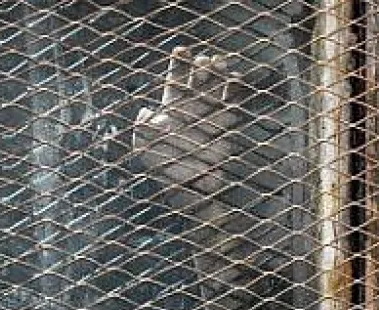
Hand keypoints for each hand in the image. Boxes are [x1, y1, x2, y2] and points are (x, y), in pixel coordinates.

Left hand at [132, 47, 249, 200]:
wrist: (184, 190)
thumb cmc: (161, 169)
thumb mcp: (143, 149)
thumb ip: (142, 130)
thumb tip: (146, 111)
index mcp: (171, 110)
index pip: (176, 82)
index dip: (179, 66)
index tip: (182, 50)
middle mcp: (192, 110)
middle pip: (198, 83)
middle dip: (202, 69)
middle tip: (205, 59)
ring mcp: (209, 118)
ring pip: (215, 91)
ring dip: (218, 76)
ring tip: (221, 61)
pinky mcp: (223, 130)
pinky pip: (231, 107)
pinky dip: (234, 93)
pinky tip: (235, 78)